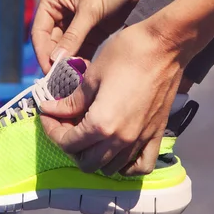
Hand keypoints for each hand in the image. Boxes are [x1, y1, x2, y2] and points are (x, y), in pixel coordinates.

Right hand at [31, 0, 148, 73]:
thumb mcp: (91, 10)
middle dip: (57, 62)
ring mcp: (78, 21)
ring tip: (74, 82)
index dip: (43, 53)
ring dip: (70, 64)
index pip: (39, 32)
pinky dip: (83, 62)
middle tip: (62, 82)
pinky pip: (83, 50)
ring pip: (67, 49)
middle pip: (52, 43)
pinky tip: (85, 75)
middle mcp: (62, 11)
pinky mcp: (94, 29)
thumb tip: (56, 60)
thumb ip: (73, 37)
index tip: (49, 72)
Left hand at [39, 19, 184, 175]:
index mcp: (101, 125)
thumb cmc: (127, 54)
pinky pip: (141, 165)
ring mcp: (140, 140)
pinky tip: (117, 151)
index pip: (68, 143)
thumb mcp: (91, 76)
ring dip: (94, 155)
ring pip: (110, 168)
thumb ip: (71, 101)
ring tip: (88, 133)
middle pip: (86, 162)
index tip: (48, 115)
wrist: (166, 46)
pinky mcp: (156, 135)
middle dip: (70, 146)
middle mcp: (121, 140)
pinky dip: (126, 166)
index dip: (52, 130)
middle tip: (66, 124)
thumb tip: (51, 110)